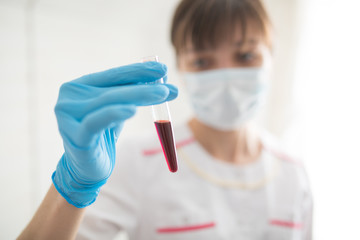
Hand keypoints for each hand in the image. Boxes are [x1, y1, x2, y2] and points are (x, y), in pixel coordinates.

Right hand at [52, 62, 176, 207]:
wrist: (86, 169)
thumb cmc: (102, 135)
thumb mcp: (116, 110)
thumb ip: (130, 93)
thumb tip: (161, 78)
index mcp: (77, 86)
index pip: (113, 75)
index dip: (138, 71)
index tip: (163, 69)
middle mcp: (69, 98)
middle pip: (113, 89)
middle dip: (144, 86)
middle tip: (169, 87)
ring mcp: (68, 117)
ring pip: (108, 102)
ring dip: (139, 95)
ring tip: (162, 94)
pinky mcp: (75, 137)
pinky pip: (96, 122)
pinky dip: (114, 114)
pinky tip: (132, 110)